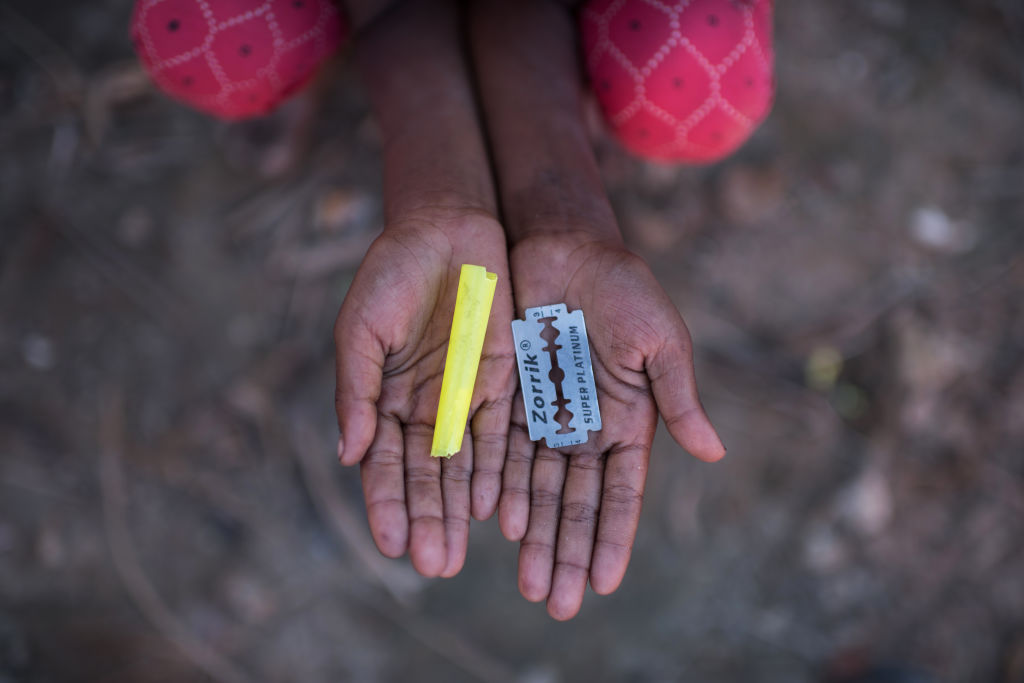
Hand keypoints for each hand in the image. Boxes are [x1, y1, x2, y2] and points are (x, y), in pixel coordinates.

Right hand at [334, 210, 514, 576]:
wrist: (447, 229)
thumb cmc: (392, 273)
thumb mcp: (362, 327)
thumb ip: (356, 390)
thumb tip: (346, 453)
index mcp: (383, 397)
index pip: (382, 463)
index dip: (385, 503)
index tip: (392, 544)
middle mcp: (424, 407)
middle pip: (424, 475)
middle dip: (427, 519)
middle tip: (434, 566)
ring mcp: (463, 397)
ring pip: (462, 466)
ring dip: (457, 510)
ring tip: (456, 556)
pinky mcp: (502, 381)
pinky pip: (499, 435)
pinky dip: (493, 472)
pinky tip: (488, 509)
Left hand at [499, 232, 724, 618]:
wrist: (562, 245)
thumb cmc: (622, 287)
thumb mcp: (659, 339)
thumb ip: (678, 397)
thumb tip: (715, 454)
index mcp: (628, 421)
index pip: (621, 493)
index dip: (613, 538)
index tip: (603, 584)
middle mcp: (586, 429)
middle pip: (576, 504)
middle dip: (568, 554)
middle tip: (557, 604)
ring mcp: (546, 417)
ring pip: (538, 489)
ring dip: (535, 537)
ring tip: (529, 583)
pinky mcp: (509, 399)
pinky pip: (504, 453)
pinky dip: (502, 488)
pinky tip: (497, 524)